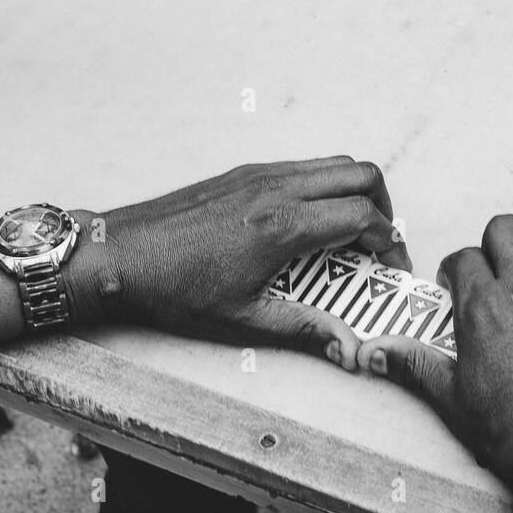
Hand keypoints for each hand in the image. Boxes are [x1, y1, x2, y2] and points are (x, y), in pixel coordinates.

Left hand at [70, 158, 410, 368]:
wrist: (119, 255)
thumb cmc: (172, 288)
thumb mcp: (241, 320)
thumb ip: (303, 329)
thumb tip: (348, 348)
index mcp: (282, 226)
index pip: (363, 217)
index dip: (390, 244)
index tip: (392, 268)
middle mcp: (277, 189)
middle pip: (361, 174)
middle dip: (385, 208)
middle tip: (380, 245)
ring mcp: (261, 174)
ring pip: (334, 164)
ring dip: (356, 193)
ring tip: (351, 233)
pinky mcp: (245, 172)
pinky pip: (304, 166)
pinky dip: (325, 186)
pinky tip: (311, 222)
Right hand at [358, 215, 512, 487]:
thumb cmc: (511, 431)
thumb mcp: (451, 398)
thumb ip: (412, 365)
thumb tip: (370, 353)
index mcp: (483, 305)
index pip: (463, 256)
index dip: (455, 269)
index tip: (455, 287)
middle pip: (507, 229)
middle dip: (495, 245)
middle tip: (493, 275)